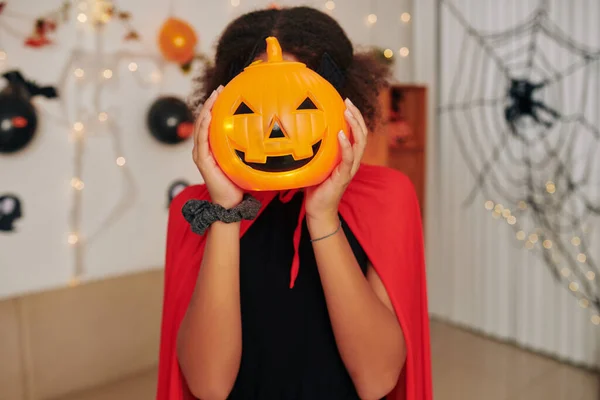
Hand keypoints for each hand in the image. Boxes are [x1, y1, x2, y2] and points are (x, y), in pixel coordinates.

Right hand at [192, 86, 242, 207]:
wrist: (231, 204)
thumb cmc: (238, 183)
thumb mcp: (245, 160)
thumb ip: (249, 147)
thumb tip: (269, 134)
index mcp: (212, 147)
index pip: (212, 122)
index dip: (216, 106)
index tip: (224, 92)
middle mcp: (204, 149)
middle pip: (204, 120)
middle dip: (211, 103)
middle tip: (220, 88)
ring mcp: (201, 154)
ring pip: (201, 126)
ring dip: (207, 109)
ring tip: (214, 96)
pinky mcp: (202, 161)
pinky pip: (202, 140)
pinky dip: (204, 126)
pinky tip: (209, 115)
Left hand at [305, 98, 367, 225]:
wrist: (318, 210)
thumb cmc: (316, 187)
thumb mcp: (316, 163)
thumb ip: (316, 149)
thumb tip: (299, 131)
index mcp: (347, 157)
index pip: (357, 133)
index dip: (355, 117)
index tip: (346, 102)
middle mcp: (352, 161)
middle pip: (362, 134)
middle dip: (357, 116)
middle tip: (348, 102)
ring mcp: (349, 169)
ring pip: (359, 143)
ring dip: (354, 126)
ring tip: (347, 112)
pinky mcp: (343, 177)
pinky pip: (348, 159)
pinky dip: (346, 145)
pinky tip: (342, 134)